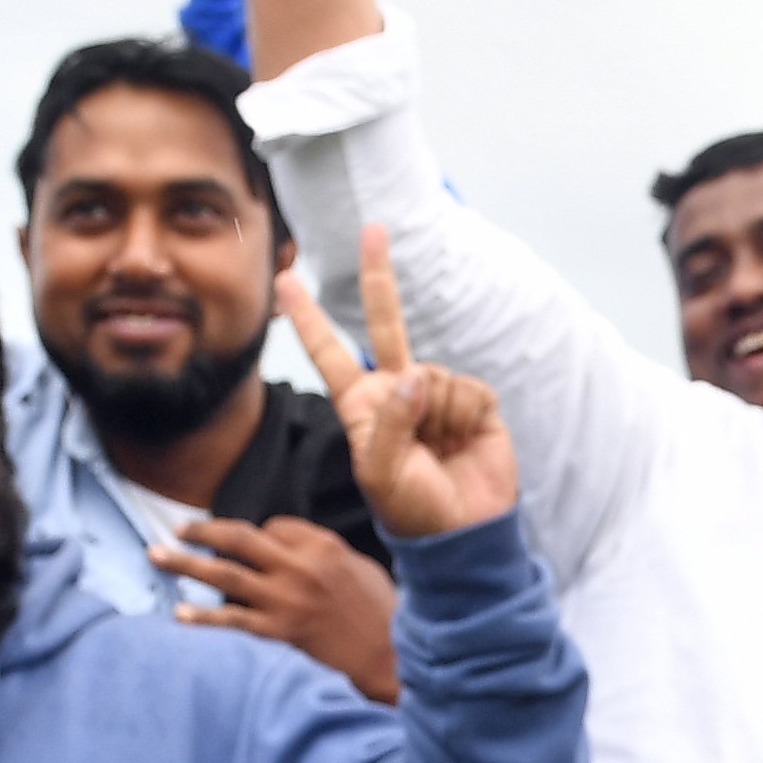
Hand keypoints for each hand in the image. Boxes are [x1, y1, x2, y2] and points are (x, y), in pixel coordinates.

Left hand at [155, 515, 400, 701]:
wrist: (392, 663)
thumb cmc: (383, 618)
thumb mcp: (362, 569)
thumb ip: (325, 553)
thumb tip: (290, 547)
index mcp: (322, 545)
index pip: (272, 525)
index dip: (254, 533)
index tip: (241, 545)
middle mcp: (299, 567)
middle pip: (238, 537)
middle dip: (201, 531)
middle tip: (176, 528)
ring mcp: (285, 601)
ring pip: (223, 574)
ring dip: (184, 563)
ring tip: (155, 556)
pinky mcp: (278, 635)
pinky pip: (230, 621)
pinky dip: (202, 616)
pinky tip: (179, 614)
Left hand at [279, 238, 511, 540]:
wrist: (464, 532)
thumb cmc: (413, 510)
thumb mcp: (382, 474)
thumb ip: (391, 422)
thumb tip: (415, 375)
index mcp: (363, 407)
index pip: (329, 354)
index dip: (309, 318)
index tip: (287, 281)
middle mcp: (397, 392)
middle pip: (385, 325)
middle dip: (379, 278)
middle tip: (373, 229)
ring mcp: (436, 394)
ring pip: (433, 375)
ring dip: (438, 416)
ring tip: (441, 452)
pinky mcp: (475, 403)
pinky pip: (467, 391)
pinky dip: (466, 417)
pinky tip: (465, 443)